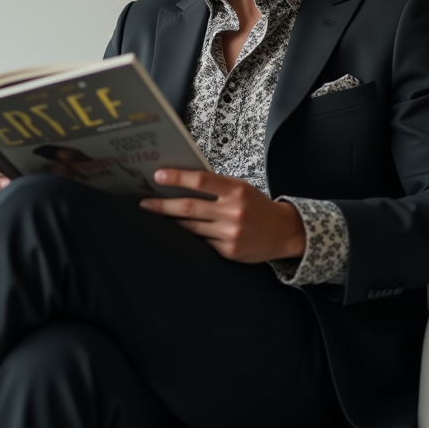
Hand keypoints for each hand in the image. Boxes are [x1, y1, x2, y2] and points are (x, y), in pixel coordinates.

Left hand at [138, 169, 305, 262]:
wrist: (284, 232)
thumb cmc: (257, 206)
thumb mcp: (241, 189)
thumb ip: (216, 187)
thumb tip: (182, 182)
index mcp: (236, 190)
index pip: (201, 181)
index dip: (177, 178)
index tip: (158, 176)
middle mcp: (233, 212)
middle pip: (189, 207)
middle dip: (162, 205)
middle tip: (144, 203)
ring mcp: (230, 233)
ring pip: (191, 227)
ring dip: (171, 221)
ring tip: (155, 215)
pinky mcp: (228, 251)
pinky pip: (201, 242)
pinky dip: (189, 236)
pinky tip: (179, 232)